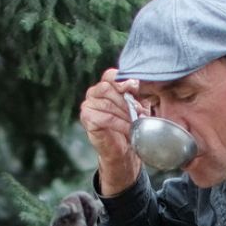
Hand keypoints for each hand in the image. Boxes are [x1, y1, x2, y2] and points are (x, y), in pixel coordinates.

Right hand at [78, 67, 143, 194]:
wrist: (123, 149)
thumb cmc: (129, 124)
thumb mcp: (137, 105)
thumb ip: (136, 92)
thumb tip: (136, 82)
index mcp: (105, 86)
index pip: (110, 75)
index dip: (122, 80)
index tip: (135, 87)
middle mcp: (93, 93)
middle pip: (108, 88)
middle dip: (126, 100)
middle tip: (138, 112)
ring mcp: (87, 105)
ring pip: (108, 104)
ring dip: (125, 114)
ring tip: (136, 122)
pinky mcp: (87, 119)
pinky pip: (106, 118)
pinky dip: (120, 124)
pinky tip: (128, 129)